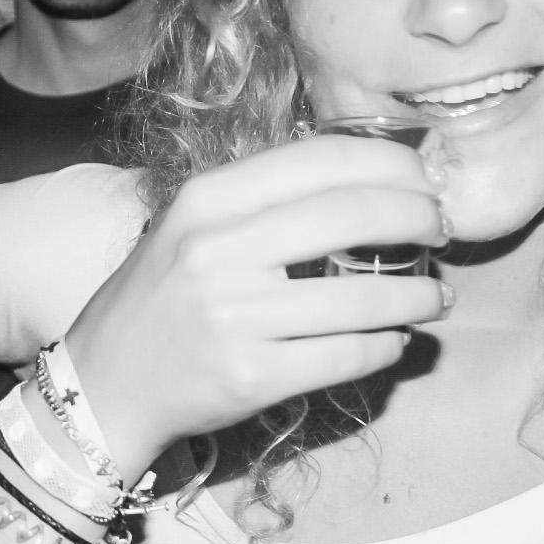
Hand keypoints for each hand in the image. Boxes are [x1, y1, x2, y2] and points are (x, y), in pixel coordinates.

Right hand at [62, 134, 452, 470]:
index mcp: (207, 200)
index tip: (423, 178)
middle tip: (439, 231)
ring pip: (365, 296)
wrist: (104, 384)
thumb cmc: (159, 297)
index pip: (322, 160)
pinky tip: (394, 340)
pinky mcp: (253, 378)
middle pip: (354, 216)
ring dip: (418, 295)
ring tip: (435, 297)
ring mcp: (236, 318)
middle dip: (418, 219)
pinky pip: (349, 355)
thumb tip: (369, 178)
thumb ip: (264, 200)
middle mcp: (218, 252)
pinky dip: (387, 346)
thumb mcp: (192, 226)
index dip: (392, 164)